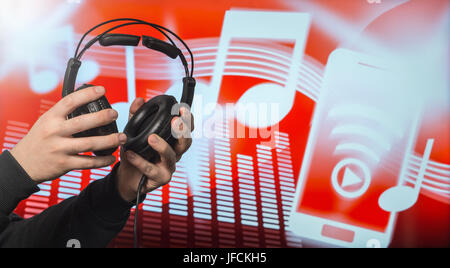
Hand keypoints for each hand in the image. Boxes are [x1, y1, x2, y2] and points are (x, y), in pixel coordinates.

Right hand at [10, 86, 127, 182]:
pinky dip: (102, 161)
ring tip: (121, 137)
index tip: (102, 90)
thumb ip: (64, 114)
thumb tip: (86, 99)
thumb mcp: (46, 121)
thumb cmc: (39, 140)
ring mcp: (60, 149)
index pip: (70, 102)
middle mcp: (55, 132)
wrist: (23, 164)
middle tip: (115, 114)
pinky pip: (88, 163)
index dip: (87, 95)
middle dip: (102, 117)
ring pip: (89, 144)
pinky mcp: (64, 164)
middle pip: (83, 122)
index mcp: (51, 118)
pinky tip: (111, 157)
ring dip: (109, 140)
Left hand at [116, 98, 193, 201]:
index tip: (182, 109)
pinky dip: (140, 161)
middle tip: (175, 121)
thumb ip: (136, 116)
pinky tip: (131, 154)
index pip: (186, 129)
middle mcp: (174, 154)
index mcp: (172, 141)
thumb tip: (139, 100)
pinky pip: (151, 170)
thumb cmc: (136, 154)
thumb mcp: (134, 133)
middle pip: (186, 142)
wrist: (127, 178)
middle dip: (182, 131)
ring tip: (151, 138)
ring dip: (162, 146)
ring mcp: (168, 167)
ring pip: (171, 156)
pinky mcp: (160, 179)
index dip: (188, 119)